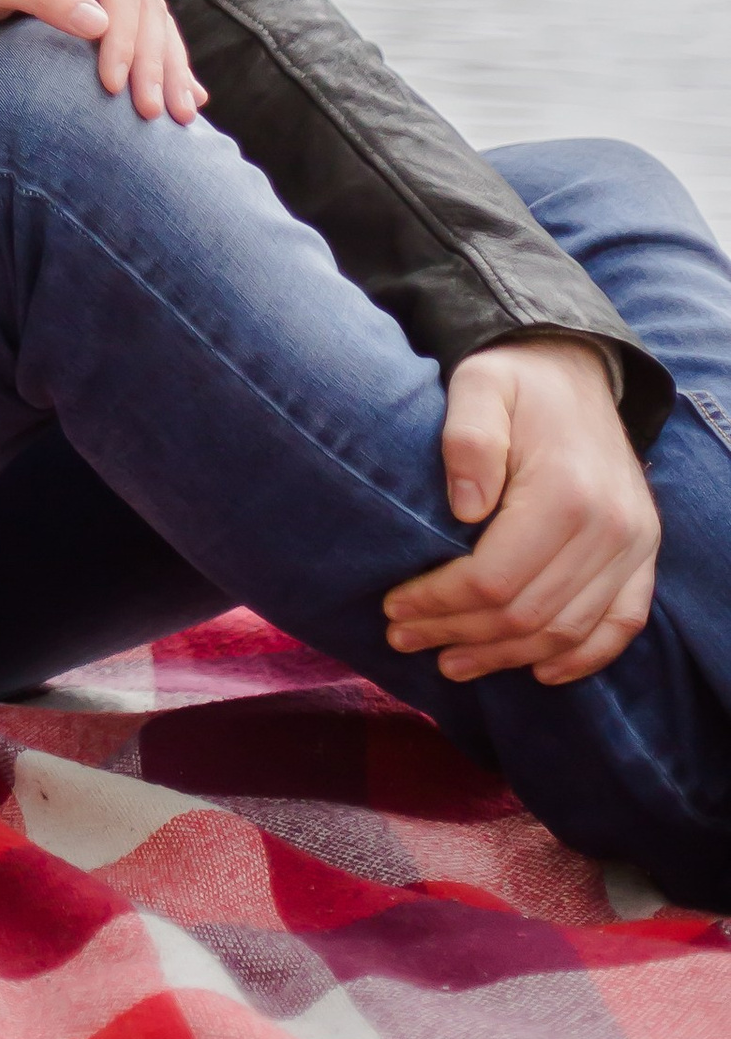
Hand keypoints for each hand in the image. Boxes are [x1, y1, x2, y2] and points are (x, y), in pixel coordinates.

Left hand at [0, 0, 206, 122]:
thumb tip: (100, 22)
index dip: (126, 40)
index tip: (114, 88)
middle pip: (145, 11)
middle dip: (157, 63)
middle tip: (160, 114)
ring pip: (152, 28)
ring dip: (170, 71)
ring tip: (183, 116)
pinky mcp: (93, 15)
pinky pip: (141, 41)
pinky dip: (164, 69)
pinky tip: (190, 97)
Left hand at [384, 337, 657, 686]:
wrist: (574, 368)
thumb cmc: (515, 380)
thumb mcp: (477, 383)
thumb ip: (467, 437)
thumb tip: (463, 509)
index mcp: (565, 492)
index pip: (493, 579)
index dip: (439, 602)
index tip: (394, 608)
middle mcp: (609, 528)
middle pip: (526, 614)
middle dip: (459, 634)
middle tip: (405, 639)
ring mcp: (634, 545)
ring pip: (566, 631)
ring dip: (506, 657)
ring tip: (452, 661)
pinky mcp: (644, 552)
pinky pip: (620, 625)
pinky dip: (581, 657)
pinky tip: (539, 671)